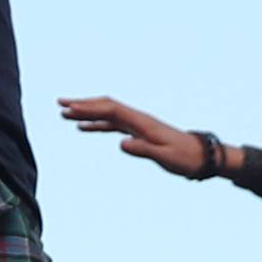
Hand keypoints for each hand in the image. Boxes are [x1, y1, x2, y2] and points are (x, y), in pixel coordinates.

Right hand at [59, 96, 215, 179]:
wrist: (201, 156)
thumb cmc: (185, 158)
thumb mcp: (165, 157)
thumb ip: (143, 149)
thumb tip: (121, 143)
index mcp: (143, 123)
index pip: (111, 111)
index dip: (90, 109)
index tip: (70, 109)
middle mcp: (138, 120)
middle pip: (106, 106)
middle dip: (83, 104)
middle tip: (60, 103)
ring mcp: (138, 125)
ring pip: (107, 114)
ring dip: (87, 112)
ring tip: (65, 113)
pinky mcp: (138, 133)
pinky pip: (113, 125)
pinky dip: (97, 124)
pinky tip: (83, 128)